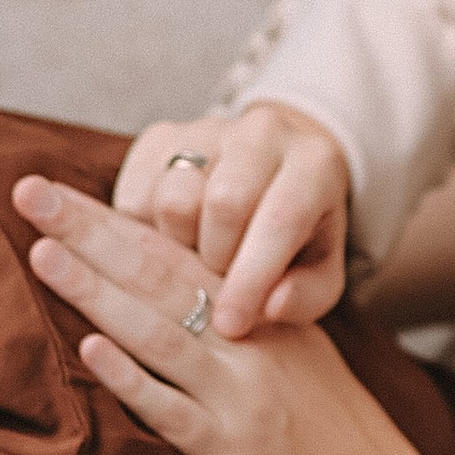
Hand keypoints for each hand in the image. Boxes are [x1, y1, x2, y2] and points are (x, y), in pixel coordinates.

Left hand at [17, 173, 422, 454]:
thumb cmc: (327, 432)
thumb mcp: (291, 354)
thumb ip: (234, 318)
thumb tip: (161, 292)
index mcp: (256, 308)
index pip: (172, 247)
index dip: (109, 216)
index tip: (54, 187)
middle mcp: (245, 339)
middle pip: (156, 272)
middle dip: (87, 230)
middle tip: (31, 192)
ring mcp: (236, 393)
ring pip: (157, 329)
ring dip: (95, 290)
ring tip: (42, 254)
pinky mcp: (229, 449)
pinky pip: (172, 408)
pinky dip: (130, 378)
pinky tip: (89, 351)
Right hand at [112, 103, 351, 332]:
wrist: (275, 169)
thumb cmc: (301, 234)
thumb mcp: (321, 270)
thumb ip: (307, 295)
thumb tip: (269, 308)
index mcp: (313, 163)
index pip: (280, 217)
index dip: (252, 277)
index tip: (230, 325)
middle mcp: (262, 132)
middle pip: (222, 203)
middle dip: (215, 261)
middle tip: (218, 285)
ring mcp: (206, 129)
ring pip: (172, 198)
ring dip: (178, 248)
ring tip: (196, 259)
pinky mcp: (158, 137)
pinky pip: (133, 197)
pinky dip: (143, 234)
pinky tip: (169, 242)